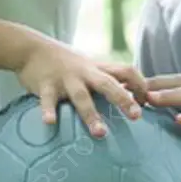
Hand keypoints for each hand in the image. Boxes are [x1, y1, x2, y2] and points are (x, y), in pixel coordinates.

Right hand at [15, 38, 145, 137]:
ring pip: (81, 97)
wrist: (31, 48)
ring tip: (100, 133)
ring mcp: (65, 79)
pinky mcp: (45, 85)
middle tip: (137, 117)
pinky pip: (48, 100)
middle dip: (123, 99)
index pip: (126, 71)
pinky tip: (50, 122)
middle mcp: (84, 73)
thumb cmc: (64, 62)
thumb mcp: (88, 66)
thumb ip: (106, 78)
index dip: (140, 85)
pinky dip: (48, 111)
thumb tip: (132, 94)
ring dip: (91, 115)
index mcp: (97, 68)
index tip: (149, 102)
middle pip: (108, 84)